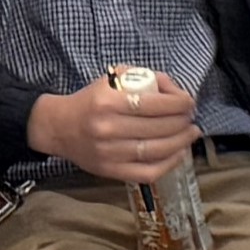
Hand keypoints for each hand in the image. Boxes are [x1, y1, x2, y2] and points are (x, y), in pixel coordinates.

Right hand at [24, 70, 197, 185]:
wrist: (58, 128)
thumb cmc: (90, 101)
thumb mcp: (111, 79)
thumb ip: (142, 78)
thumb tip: (174, 90)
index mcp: (108, 102)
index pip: (154, 103)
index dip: (178, 103)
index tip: (188, 102)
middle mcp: (108, 128)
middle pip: (159, 127)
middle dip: (183, 121)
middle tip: (190, 117)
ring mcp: (110, 153)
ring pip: (157, 150)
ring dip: (181, 142)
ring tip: (191, 133)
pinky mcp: (111, 171)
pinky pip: (148, 172)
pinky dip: (169, 164)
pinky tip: (179, 153)